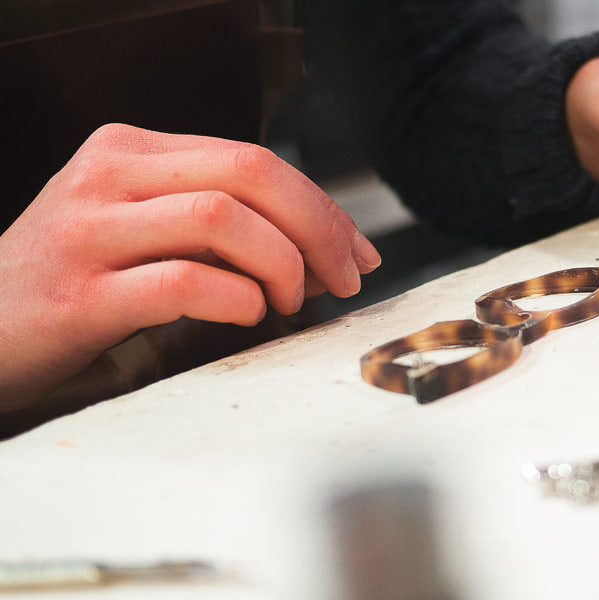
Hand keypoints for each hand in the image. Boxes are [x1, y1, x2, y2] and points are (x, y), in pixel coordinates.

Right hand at [0, 124, 380, 410]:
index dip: (321, 205)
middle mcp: (108, 176)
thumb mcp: (141, 227)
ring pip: (223, 218)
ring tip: (289, 301)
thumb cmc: (75, 279)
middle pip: (250, 172)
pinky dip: (236, 299)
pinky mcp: (79, 296)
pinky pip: (183, 283)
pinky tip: (246, 315)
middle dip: (319, 227)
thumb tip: (325, 247)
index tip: (357, 251)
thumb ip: (219, 223)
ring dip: (282, 264)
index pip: (253, 159)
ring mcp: (89, 232)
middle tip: (344, 278)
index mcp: (130, 150)